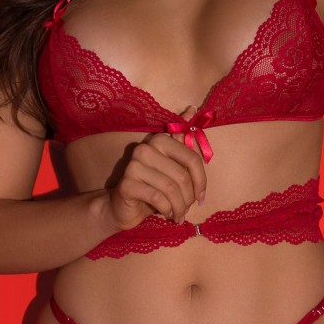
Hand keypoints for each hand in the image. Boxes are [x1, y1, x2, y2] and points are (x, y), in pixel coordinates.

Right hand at [105, 106, 207, 230]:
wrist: (122, 207)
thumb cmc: (152, 186)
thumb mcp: (171, 166)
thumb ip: (182, 140)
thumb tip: (193, 108)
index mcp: (159, 140)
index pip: (192, 159)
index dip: (201, 181)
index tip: (200, 197)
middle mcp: (145, 149)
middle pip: (182, 175)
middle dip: (188, 197)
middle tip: (187, 208)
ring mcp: (133, 166)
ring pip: (170, 189)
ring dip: (179, 206)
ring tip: (179, 214)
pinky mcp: (127, 184)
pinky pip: (158, 198)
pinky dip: (167, 210)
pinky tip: (168, 215)